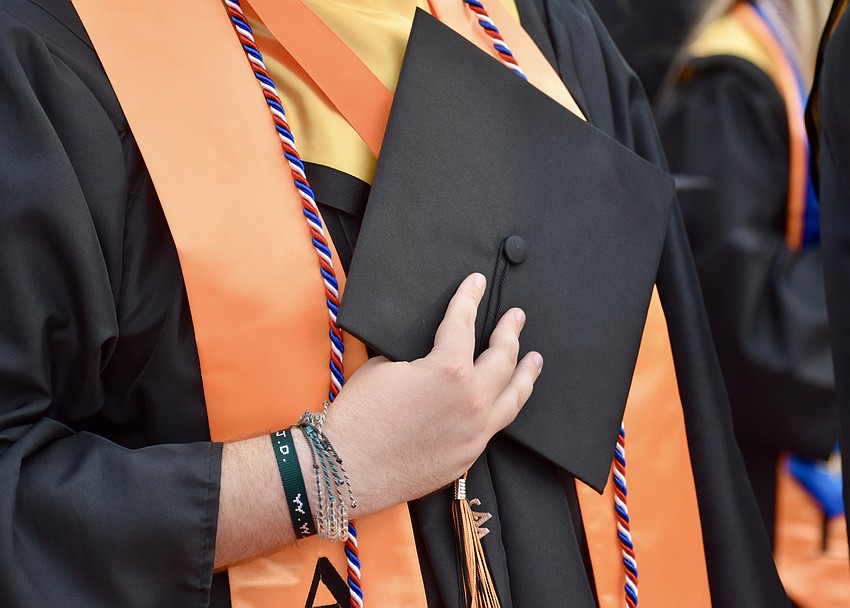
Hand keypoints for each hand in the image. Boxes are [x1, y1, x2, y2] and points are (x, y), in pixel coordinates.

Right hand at [324, 272, 542, 514]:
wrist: (346, 470)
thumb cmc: (358, 416)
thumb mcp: (384, 367)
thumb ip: (415, 358)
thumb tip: (427, 356)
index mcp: (449, 369)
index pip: (464, 323)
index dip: (469, 298)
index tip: (478, 283)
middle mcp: (472, 400)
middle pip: (502, 358)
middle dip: (510, 332)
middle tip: (516, 318)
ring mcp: (475, 432)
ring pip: (513, 397)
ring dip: (525, 374)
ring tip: (534, 360)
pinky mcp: (468, 456)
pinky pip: (496, 426)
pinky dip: (504, 406)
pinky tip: (506, 401)